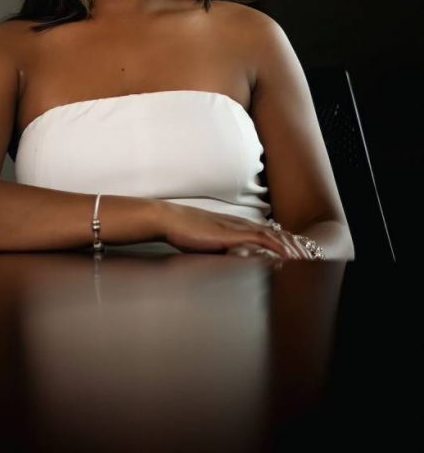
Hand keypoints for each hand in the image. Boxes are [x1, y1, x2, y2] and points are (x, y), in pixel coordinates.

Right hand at [156, 203, 307, 258]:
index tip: (298, 253)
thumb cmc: (182, 232)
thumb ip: (220, 250)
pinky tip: (288, 257)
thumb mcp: (205, 243)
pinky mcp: (233, 233)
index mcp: (235, 225)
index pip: (267, 231)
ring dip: (292, 247)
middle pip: (276, 232)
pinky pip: (262, 239)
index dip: (284, 241)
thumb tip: (228, 261)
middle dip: (295, 245)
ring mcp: (237, 227)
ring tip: (307, 260)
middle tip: (311, 259)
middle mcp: (240, 223)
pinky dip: (278, 246)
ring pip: (274, 234)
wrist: (169, 219)